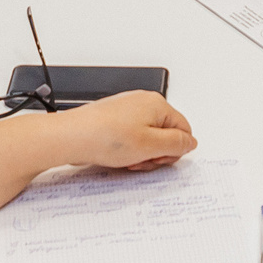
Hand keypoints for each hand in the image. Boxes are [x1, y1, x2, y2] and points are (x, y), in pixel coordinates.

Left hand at [53, 91, 197, 171]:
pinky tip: (116, 156)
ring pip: (147, 138)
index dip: (173, 151)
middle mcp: (143, 102)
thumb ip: (177, 144)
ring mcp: (127, 110)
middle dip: (155, 153)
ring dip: (140, 154)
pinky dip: (127, 149)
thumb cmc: (107, 137)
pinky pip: (131, 137)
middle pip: (165, 134)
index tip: (158, 160)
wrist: (71, 136)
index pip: (183, 130)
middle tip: (140, 160)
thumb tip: (191, 142)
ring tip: (125, 159)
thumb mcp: (151, 145)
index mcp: (157, 103)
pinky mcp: (113, 119)